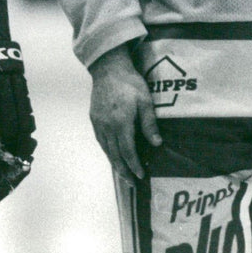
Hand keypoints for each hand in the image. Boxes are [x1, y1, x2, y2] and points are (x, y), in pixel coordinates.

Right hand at [88, 45, 160, 182]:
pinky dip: (108, 152)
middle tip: (133, 183)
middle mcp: (107, 126)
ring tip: (124, 175)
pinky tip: (113, 156)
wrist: (108, 69)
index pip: (128, 151)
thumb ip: (149, 124)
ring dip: (115, 164)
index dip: (134, 166)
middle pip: (115, 155)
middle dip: (124, 171)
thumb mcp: (145, 101)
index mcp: (120, 123)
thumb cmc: (130, 83)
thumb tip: (157, 144)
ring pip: (106, 150)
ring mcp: (98, 123)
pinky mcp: (94, 119)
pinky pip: (101, 141)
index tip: (141, 176)